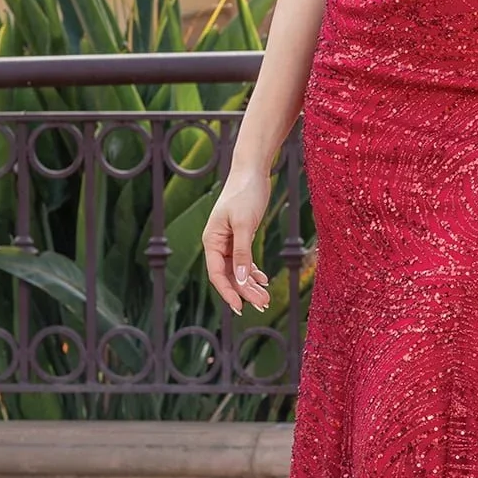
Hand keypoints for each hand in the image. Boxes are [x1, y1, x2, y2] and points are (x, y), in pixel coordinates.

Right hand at [201, 165, 274, 313]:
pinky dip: (253, 270)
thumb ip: (243, 253)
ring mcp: (229, 240)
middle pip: (229, 275)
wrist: (252, 171)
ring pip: (238, 269)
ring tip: (266, 297)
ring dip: (251, 284)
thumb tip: (242, 279)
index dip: (228, 292)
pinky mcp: (241, 235)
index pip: (217, 274)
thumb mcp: (245, 224)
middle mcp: (217, 242)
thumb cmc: (245, 193)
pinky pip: (245, 259)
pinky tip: (263, 279)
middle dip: (245, 291)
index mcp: (211, 240)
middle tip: (263, 304)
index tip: (240, 307)